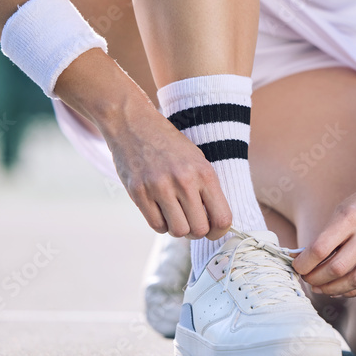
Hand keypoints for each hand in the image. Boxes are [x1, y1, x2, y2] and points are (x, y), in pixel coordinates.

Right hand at [104, 102, 232, 240]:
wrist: (133, 124)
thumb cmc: (169, 144)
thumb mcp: (197, 159)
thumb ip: (207, 189)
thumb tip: (217, 223)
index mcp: (204, 173)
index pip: (222, 218)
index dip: (219, 231)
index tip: (214, 230)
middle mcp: (184, 181)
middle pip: (200, 229)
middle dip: (197, 231)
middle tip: (191, 222)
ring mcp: (159, 187)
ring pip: (178, 231)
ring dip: (178, 229)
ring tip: (175, 215)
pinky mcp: (138, 192)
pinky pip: (156, 226)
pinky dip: (161, 225)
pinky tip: (160, 211)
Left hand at [292, 168, 355, 297]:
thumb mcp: (339, 213)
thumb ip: (323, 239)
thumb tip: (300, 263)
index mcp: (351, 217)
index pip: (321, 248)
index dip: (304, 263)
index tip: (298, 267)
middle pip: (337, 268)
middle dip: (316, 279)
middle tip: (308, 280)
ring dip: (333, 289)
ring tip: (321, 288)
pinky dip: (352, 290)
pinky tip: (340, 289)